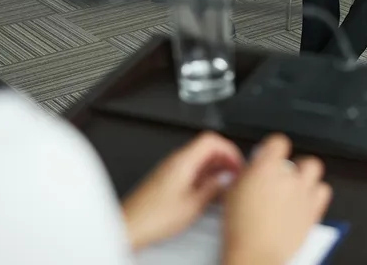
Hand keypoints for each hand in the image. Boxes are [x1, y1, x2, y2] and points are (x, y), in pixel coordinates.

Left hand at [122, 131, 242, 250]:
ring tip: (225, 184)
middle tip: (235, 174)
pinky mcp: (166, 179)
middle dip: (224, 159)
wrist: (129, 227)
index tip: (238, 163)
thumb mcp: (193, 205)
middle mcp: (175, 161)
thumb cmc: (153, 217)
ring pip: (198, 158)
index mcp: (182, 161)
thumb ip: (213, 189)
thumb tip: (226, 180)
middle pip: (206, 147)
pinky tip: (208, 191)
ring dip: (215, 168)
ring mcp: (169, 169)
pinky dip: (203, 175)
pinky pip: (190, 169)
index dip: (229, 148)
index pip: (211, 139)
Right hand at [222, 134, 331, 264]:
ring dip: (307, 175)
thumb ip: (244, 176)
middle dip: (293, 165)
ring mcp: (303, 192)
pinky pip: (323, 190)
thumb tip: (250, 170)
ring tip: (296, 186)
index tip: (270, 153)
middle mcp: (288, 176)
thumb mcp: (231, 194)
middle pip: (299, 158)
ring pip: (314, 169)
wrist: (256, 254)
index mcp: (266, 168)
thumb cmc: (241, 230)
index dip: (274, 146)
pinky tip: (304, 200)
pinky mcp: (313, 209)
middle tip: (282, 176)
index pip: (278, 141)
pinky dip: (316, 192)